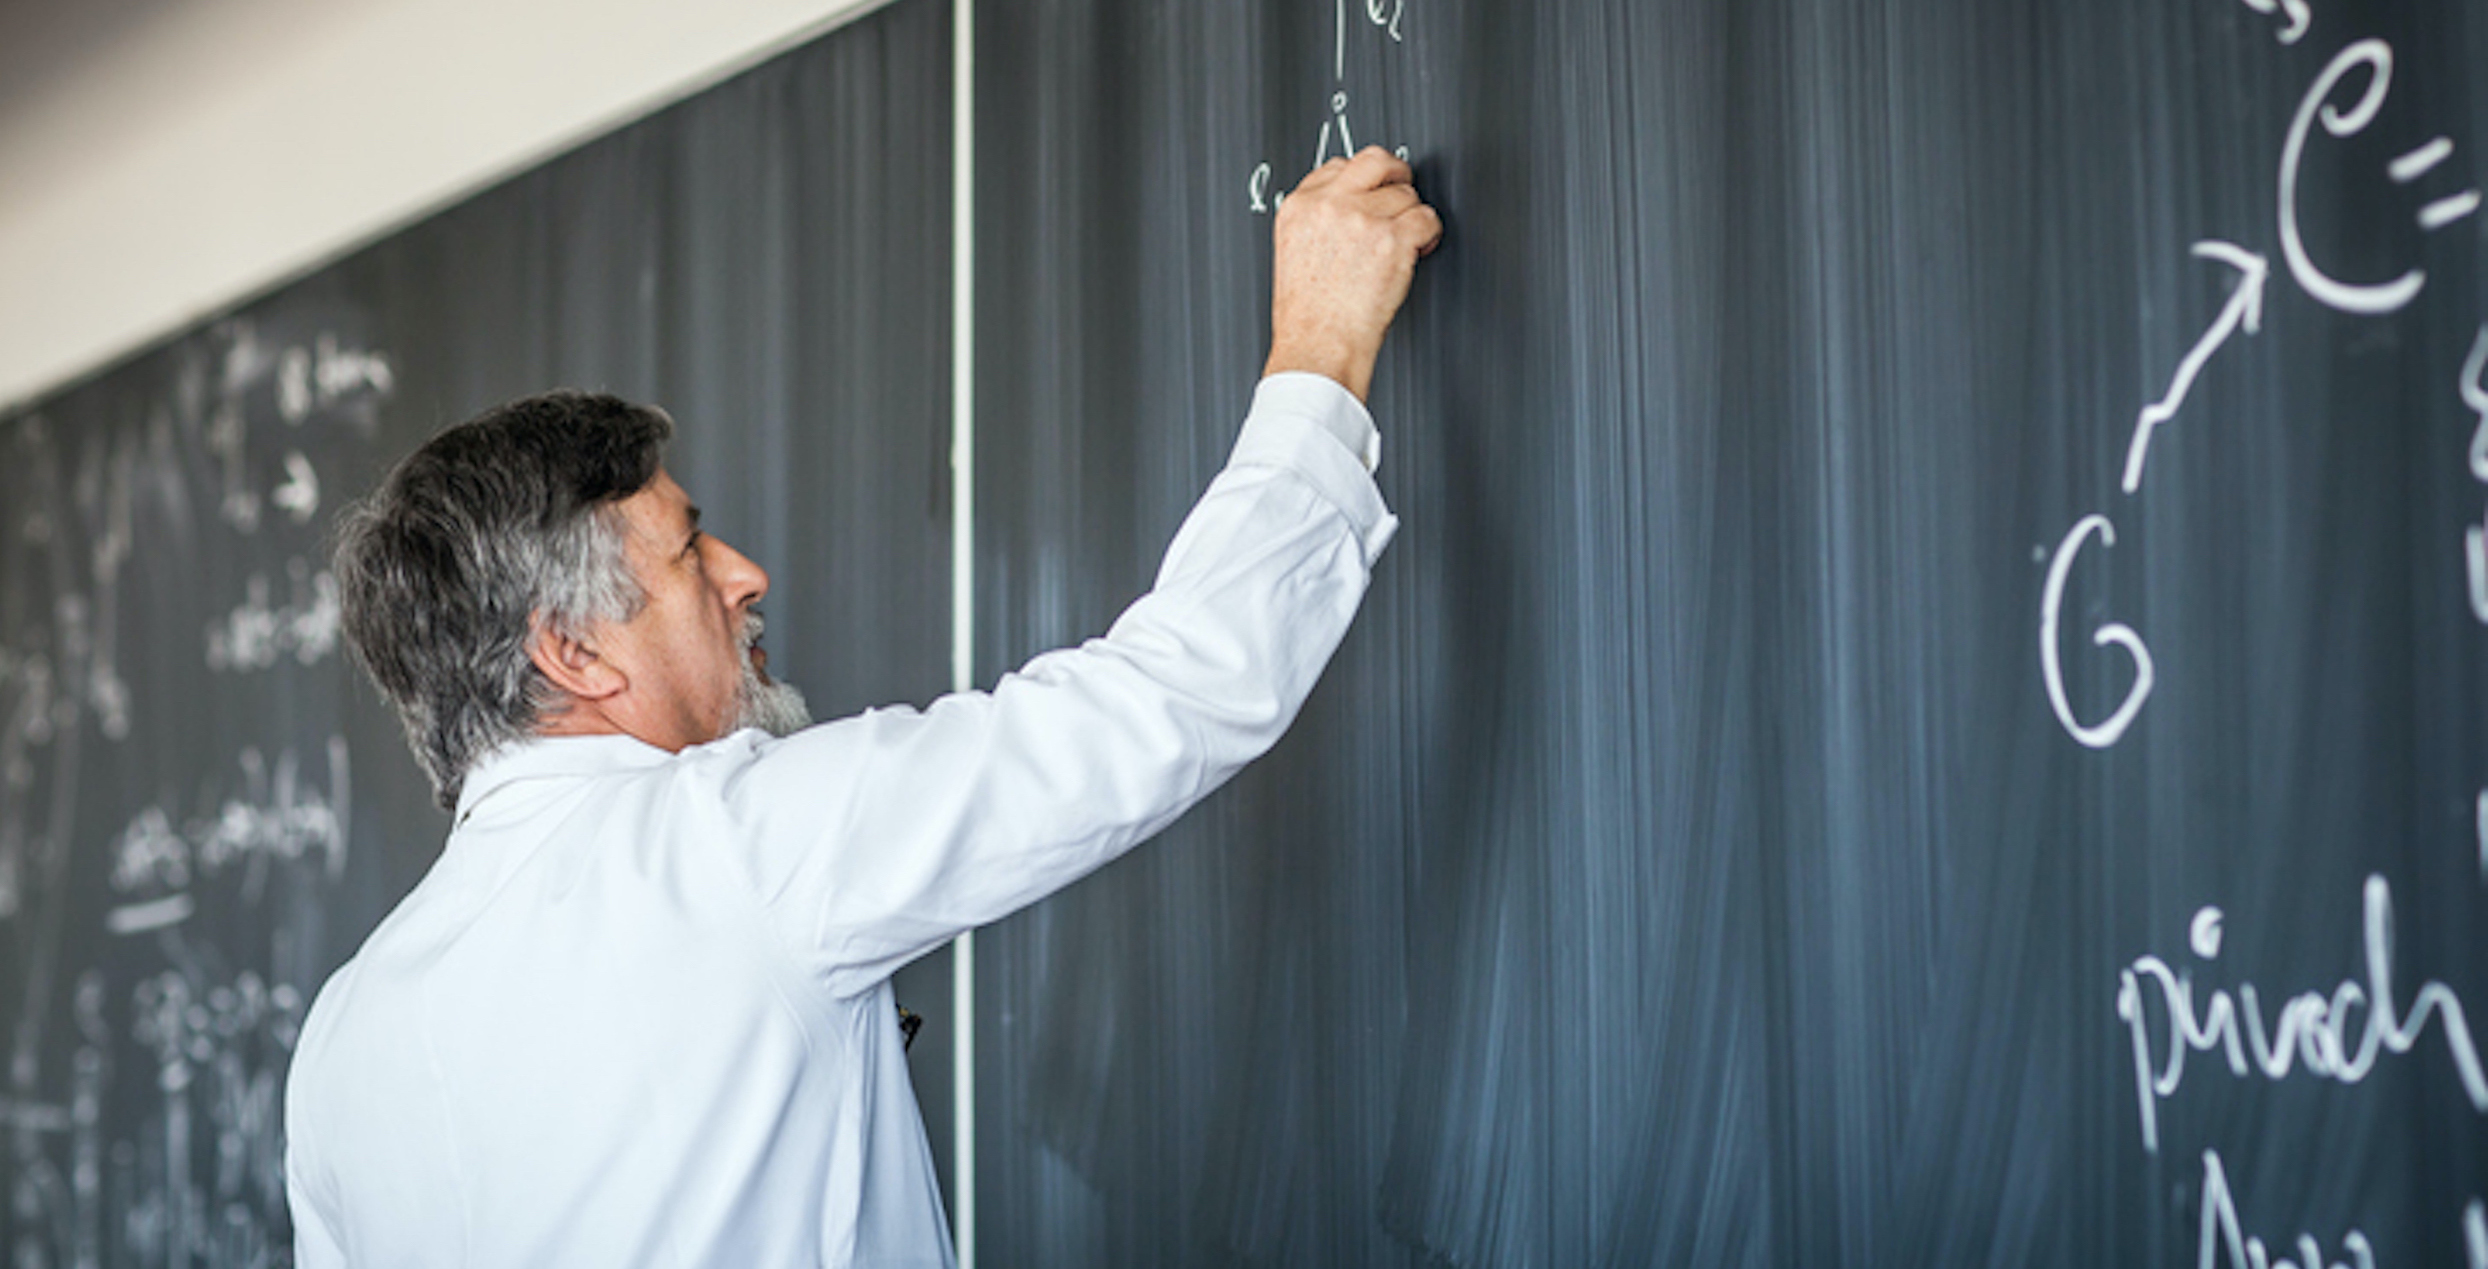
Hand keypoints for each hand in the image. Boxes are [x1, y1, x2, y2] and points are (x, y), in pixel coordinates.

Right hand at [1264, 147, 1443, 401]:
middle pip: (1376, 160)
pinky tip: (1418, 250)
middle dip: (1395, 175)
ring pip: (1407, 196)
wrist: (1318, 345)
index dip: (1363, 181)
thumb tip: (1351, 203)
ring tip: (1401, 247)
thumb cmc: (1307, 314)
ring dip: (1411, 219)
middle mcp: (1330, 205)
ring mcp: (1362, 218)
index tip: (1371, 197)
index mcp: (1300, 205)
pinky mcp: (1393, 239)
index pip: (1340, 165)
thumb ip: (1318, 218)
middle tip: (1401, 195)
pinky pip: (1427, 218)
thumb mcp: (1293, 252)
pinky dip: (1429, 235)